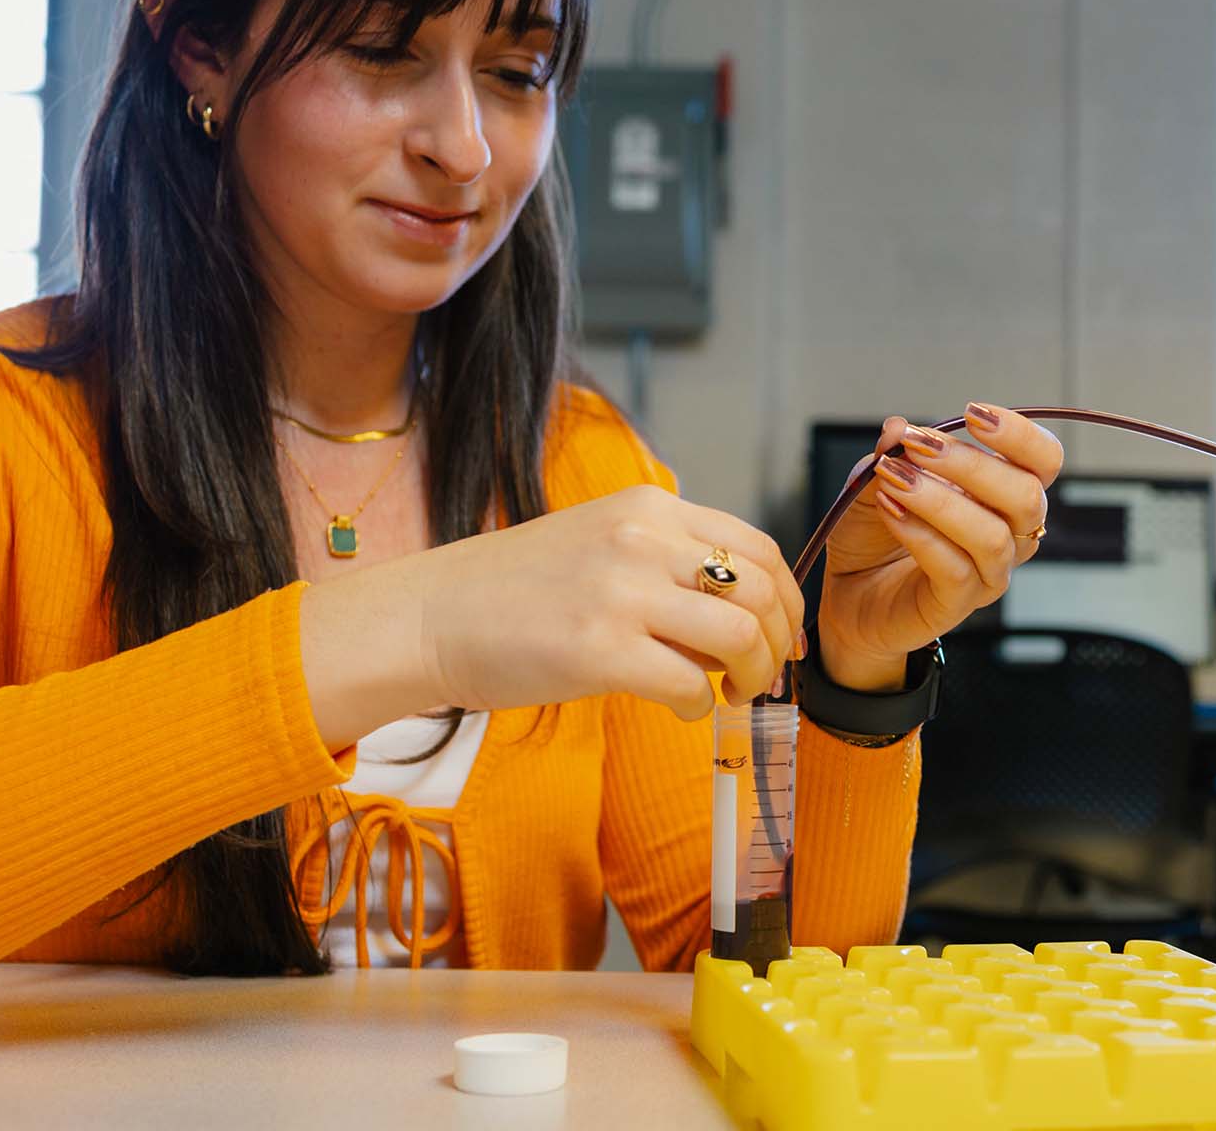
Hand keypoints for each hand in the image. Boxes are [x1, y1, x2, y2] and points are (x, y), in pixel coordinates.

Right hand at [413, 485, 803, 717]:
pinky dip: (700, 706)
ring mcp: (620, 593)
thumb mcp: (601, 542)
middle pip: (759, 592)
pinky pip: (690, 686)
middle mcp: (641, 539)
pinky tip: (680, 707)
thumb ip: (667, 561)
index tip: (783, 636)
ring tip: (730, 694)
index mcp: (648, 507)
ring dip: (751, 677)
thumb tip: (740, 615)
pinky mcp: (598, 650)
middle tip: (762, 677)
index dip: (785, 600)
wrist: (430, 616)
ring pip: (738, 637)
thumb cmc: (514, 590)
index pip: (757, 546)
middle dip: (776, 644)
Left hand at [815, 403, 1063, 690]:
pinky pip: (956, 569)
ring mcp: (988, 573)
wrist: (847, 589)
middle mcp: (1010, 534)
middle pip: (1026, 496)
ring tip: (892, 478)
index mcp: (1004, 493)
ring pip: (992, 536)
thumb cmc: (875, 532)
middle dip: (970, 464)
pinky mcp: (958, 604)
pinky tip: (889, 511)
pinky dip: (920, 533)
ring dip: (939, 499)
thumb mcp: (877, 478)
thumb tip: (897, 427)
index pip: (1044, 460)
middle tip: (916, 445)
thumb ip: (892, 452)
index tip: (972, 413)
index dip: (1020, 435)